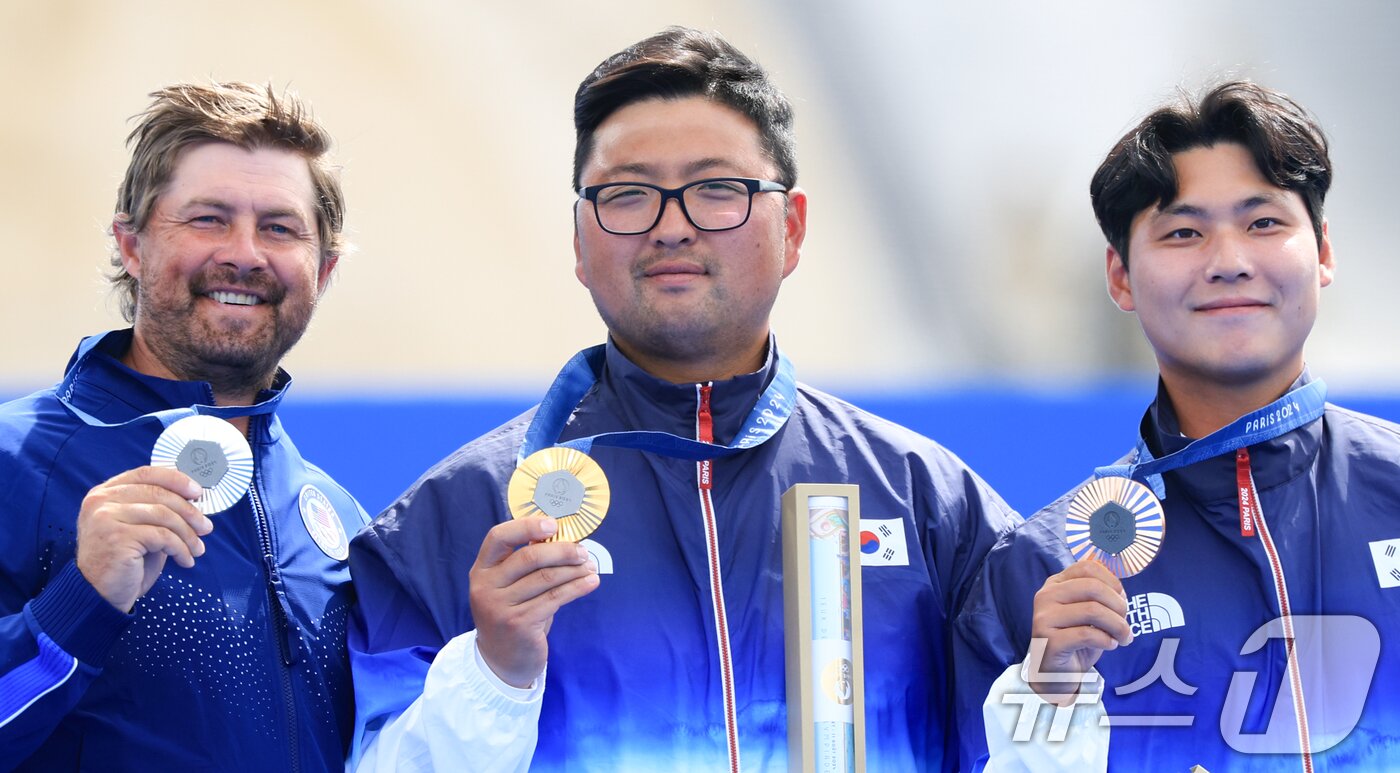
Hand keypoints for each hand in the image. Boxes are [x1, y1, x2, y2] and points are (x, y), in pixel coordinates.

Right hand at [75, 466, 212, 611]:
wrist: (99, 596)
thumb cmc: (125, 563)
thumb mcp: (140, 529)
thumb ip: (157, 510)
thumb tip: (194, 500)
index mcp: (105, 493)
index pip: (146, 473)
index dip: (176, 480)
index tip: (198, 493)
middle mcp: (101, 501)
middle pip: (159, 494)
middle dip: (189, 512)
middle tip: (206, 528)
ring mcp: (106, 518)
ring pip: (164, 515)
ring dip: (188, 534)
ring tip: (197, 549)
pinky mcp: (117, 537)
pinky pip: (162, 536)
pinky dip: (180, 548)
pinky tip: (185, 560)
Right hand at [469, 516, 598, 687]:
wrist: (502, 661)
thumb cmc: (513, 614)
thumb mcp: (510, 587)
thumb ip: (526, 564)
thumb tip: (561, 538)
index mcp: (481, 570)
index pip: (498, 537)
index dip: (526, 526)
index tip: (553, 524)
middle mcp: (485, 587)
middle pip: (529, 558)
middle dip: (562, 551)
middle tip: (582, 552)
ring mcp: (500, 607)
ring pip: (546, 578)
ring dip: (574, 570)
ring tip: (591, 567)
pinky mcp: (519, 624)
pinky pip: (555, 598)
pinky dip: (577, 587)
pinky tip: (590, 583)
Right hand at [1026, 557, 1132, 704]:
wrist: (1056, 674)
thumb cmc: (1076, 640)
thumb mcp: (1089, 614)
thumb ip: (1101, 598)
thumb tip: (1122, 594)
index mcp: (1055, 584)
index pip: (1087, 567)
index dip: (1112, 581)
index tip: (1123, 599)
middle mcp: (1045, 596)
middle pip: (1093, 587)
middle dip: (1119, 605)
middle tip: (1126, 623)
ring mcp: (1044, 618)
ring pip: (1093, 610)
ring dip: (1118, 626)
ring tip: (1124, 638)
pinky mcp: (1049, 641)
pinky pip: (1087, 634)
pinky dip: (1106, 640)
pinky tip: (1109, 645)